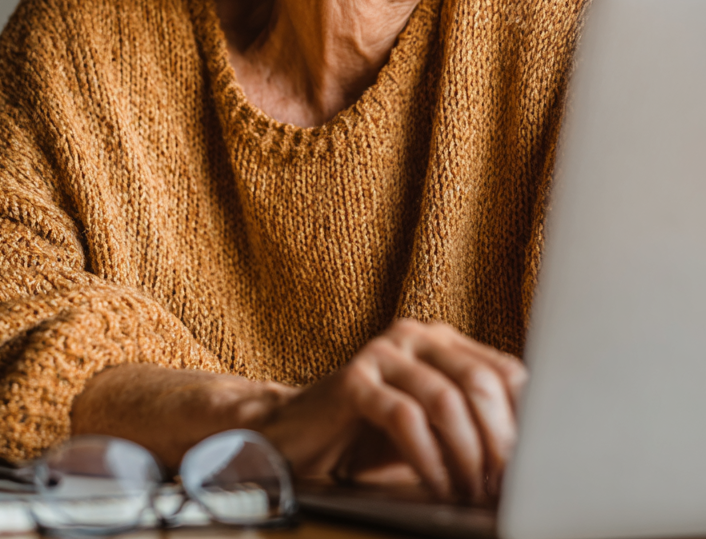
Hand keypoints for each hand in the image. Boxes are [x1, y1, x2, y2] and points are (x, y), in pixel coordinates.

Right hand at [257, 319, 525, 504]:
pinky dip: (428, 458)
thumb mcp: (433, 426)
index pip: (506, 371)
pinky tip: (435, 484)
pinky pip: (405, 418)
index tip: (534, 468)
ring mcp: (382, 354)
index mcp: (442, 341)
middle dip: (499, 443)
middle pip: (480, 383)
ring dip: (466, 456)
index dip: (526, 422)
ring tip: (469, 492)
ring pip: (446, 401)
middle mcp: (414, 337)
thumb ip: (474, 424)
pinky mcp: (353, 381)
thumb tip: (530, 460)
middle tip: (502, 487)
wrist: (296, 436)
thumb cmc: (372, 435)